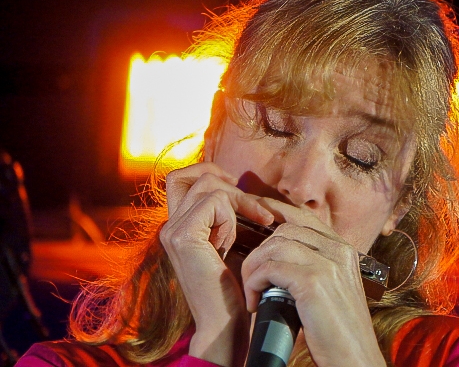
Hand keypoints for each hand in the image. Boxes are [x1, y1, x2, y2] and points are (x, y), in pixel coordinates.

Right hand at [160, 162, 273, 366]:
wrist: (226, 321)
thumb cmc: (235, 285)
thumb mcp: (229, 240)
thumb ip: (225, 214)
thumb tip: (240, 184)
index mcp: (177, 226)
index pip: (181, 178)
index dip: (211, 173)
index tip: (239, 192)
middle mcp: (169, 226)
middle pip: (188, 174)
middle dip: (226, 182)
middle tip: (253, 207)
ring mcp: (172, 230)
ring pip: (206, 184)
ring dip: (237, 200)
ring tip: (253, 224)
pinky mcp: (183, 236)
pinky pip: (214, 202)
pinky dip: (234, 214)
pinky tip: (237, 240)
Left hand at [240, 199, 386, 366]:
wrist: (355, 359)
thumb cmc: (337, 332)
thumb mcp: (331, 290)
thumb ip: (314, 266)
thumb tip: (280, 253)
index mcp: (344, 249)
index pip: (303, 217)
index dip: (275, 213)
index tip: (254, 217)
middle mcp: (338, 250)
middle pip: (284, 229)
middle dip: (259, 251)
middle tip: (252, 279)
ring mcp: (328, 263)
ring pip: (274, 245)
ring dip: (254, 268)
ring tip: (254, 293)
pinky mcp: (314, 282)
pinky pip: (269, 268)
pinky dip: (255, 284)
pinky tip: (257, 303)